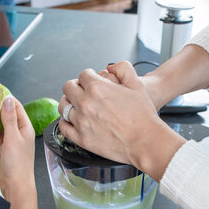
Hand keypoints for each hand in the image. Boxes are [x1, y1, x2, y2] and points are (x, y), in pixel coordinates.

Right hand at [0, 96, 35, 200]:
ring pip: (1, 122)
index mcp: (25, 127)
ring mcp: (12, 139)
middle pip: (8, 113)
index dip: (6, 96)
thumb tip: (7, 100)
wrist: (16, 185)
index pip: (16, 106)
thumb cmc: (18, 164)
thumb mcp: (12, 138)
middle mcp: (20, 132)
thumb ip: (9, 119)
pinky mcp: (5, 146)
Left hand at [59, 61, 185, 179]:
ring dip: (69, 103)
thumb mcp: (136, 84)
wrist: (145, 141)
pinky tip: (72, 121)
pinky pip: (63, 127)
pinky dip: (65, 122)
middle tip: (82, 91)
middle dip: (76, 87)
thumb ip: (123, 68)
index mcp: (98, 88)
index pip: (83, 75)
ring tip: (76, 105)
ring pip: (64, 107)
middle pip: (68, 88)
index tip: (91, 81)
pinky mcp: (81, 138)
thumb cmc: (142, 116)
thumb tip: (111, 67)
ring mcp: (82, 122)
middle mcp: (86, 103)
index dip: (88, 77)